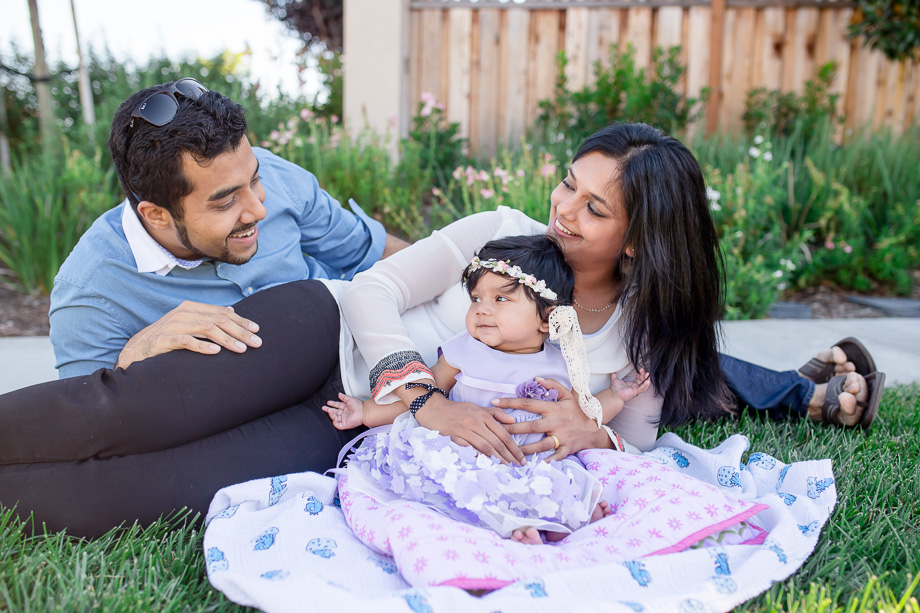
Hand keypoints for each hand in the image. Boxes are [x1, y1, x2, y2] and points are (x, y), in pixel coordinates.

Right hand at [115, 300, 260, 369]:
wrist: (137, 350)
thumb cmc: (167, 338)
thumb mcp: (188, 324)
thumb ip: (207, 317)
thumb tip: (231, 310)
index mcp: (191, 308)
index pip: (222, 312)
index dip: (241, 320)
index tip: (257, 330)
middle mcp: (183, 314)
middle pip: (218, 320)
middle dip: (240, 331)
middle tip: (256, 343)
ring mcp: (172, 326)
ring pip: (206, 328)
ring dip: (227, 339)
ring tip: (242, 349)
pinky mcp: (163, 340)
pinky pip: (186, 341)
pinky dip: (202, 346)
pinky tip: (216, 352)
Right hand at [323, 393, 365, 429]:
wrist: (363, 411)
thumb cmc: (359, 405)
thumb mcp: (350, 399)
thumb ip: (344, 397)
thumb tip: (339, 394)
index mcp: (346, 407)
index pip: (337, 406)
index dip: (333, 404)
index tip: (328, 402)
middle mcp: (345, 413)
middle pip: (335, 412)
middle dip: (329, 409)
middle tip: (324, 407)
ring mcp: (345, 419)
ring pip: (335, 418)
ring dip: (331, 414)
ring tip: (329, 410)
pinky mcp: (345, 424)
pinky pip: (338, 425)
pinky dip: (335, 422)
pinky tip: (334, 417)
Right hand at [415, 394, 524, 464]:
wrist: (434, 409)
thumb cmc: (458, 410)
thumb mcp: (478, 407)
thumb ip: (495, 414)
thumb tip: (512, 420)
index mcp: (483, 415)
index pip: (503, 434)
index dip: (514, 447)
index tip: (521, 458)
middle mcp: (475, 422)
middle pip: (496, 442)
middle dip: (509, 456)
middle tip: (517, 467)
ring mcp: (464, 430)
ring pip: (484, 447)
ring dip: (497, 460)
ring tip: (506, 469)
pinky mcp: (453, 437)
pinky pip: (468, 450)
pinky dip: (478, 458)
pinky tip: (486, 465)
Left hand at [494, 377, 603, 461]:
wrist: (594, 427)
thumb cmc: (577, 410)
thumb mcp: (568, 394)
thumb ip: (553, 384)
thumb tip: (536, 379)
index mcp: (553, 408)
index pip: (528, 404)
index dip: (511, 403)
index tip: (495, 402)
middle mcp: (556, 422)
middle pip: (531, 426)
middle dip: (512, 428)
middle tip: (496, 429)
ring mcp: (561, 437)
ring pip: (540, 444)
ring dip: (524, 448)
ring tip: (509, 450)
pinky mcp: (566, 448)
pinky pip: (554, 457)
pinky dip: (545, 462)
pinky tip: (533, 466)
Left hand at [610, 368, 650, 401]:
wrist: (614, 394)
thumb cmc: (615, 389)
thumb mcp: (615, 379)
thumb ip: (614, 374)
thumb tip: (612, 370)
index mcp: (632, 384)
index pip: (639, 379)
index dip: (640, 374)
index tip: (640, 370)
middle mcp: (635, 387)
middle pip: (643, 381)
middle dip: (644, 375)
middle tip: (643, 370)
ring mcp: (636, 390)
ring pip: (644, 385)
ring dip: (647, 379)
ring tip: (647, 374)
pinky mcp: (636, 392)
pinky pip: (642, 388)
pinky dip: (645, 385)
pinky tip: (647, 381)